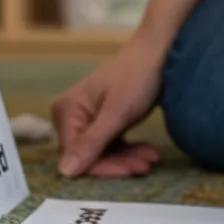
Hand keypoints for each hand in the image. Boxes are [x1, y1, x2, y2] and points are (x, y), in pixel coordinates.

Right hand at [52, 39, 165, 177]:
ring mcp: (89, 118)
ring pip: (105, 152)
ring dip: (129, 158)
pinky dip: (131, 150)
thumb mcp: (116, 112)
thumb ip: (91, 142)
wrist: (159, 51)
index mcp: (67, 110)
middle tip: (146, 166)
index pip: (77, 154)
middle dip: (120, 162)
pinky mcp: (105, 120)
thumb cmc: (137, 75)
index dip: (102, 166)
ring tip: (151, 159)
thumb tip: (63, 172)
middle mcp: (72, 115)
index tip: (129, 171)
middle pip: (91, 155)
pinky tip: (148, 153)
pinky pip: (114, 144)